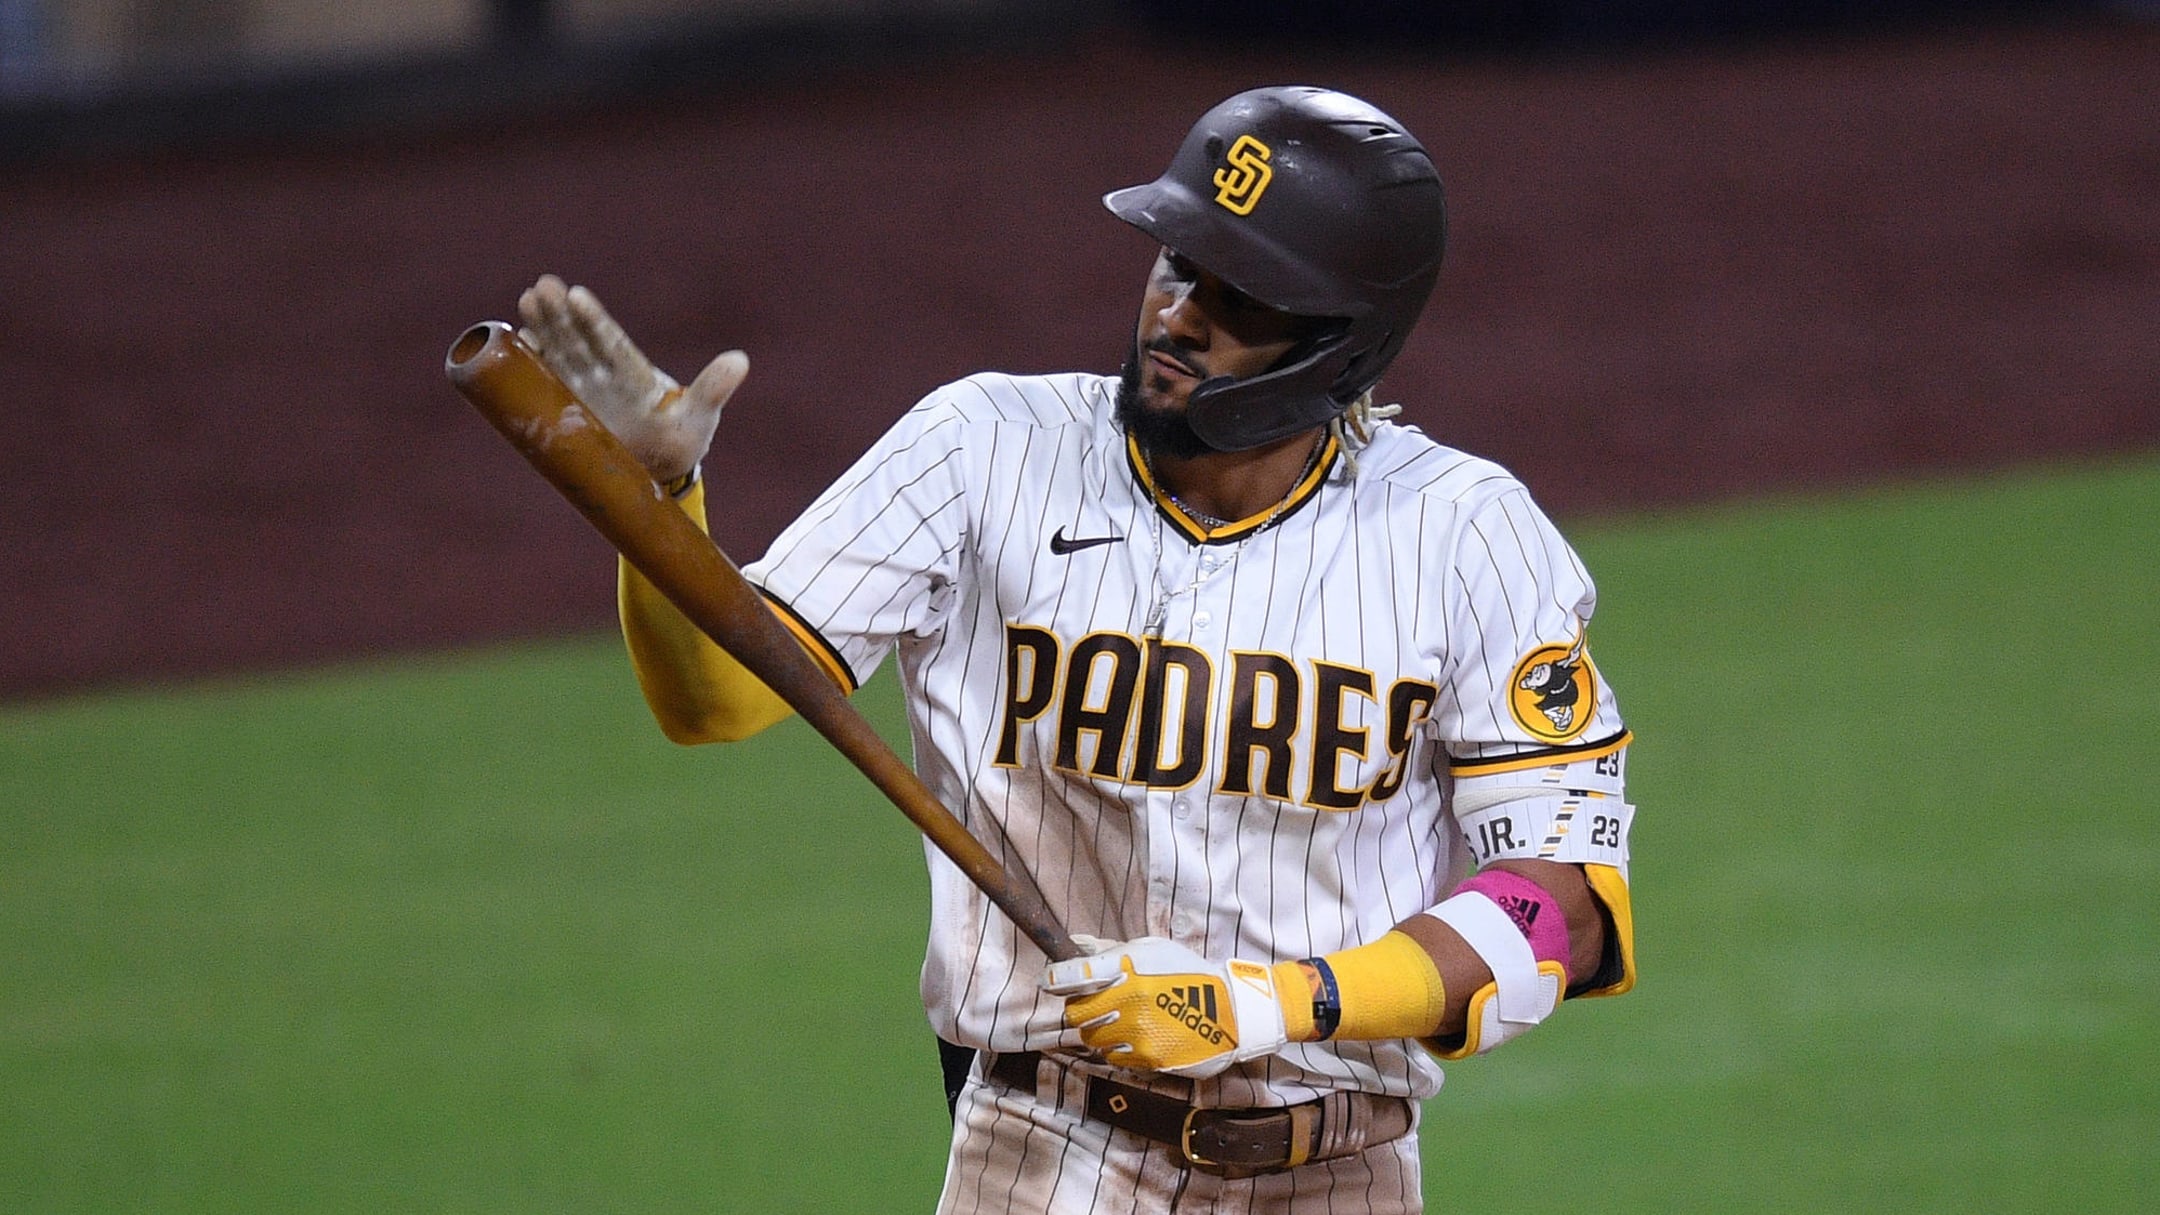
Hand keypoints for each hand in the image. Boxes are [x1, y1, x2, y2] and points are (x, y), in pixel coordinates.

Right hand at [515, 274, 748, 482]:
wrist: (658, 470)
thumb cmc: (681, 439)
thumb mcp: (700, 416)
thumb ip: (713, 389)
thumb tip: (740, 361)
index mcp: (635, 373)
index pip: (612, 343)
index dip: (594, 321)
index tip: (577, 295)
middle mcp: (607, 375)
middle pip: (581, 340)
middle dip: (561, 315)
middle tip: (543, 286)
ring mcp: (585, 389)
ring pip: (561, 353)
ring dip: (543, 327)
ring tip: (528, 297)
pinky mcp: (568, 406)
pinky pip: (547, 381)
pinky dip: (532, 363)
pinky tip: (516, 340)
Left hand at [1041, 936, 1289, 1077]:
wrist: (1230, 1013)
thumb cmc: (1188, 975)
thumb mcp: (1152, 949)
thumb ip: (1109, 950)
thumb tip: (1074, 945)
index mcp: (1129, 967)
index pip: (1072, 976)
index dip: (1054, 979)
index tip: (1050, 981)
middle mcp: (1129, 1000)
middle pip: (1075, 1013)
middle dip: (1080, 1008)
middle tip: (1096, 1004)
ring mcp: (1137, 1032)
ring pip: (1092, 1038)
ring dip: (1099, 1030)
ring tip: (1120, 1021)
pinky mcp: (1147, 1058)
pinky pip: (1112, 1057)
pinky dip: (1117, 1049)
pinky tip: (1135, 1037)